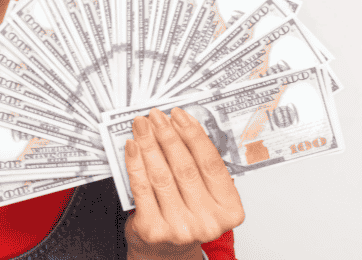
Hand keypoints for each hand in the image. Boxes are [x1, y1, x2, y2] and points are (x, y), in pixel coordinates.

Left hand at [124, 108, 244, 259]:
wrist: (165, 252)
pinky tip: (132, 147)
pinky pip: (141, 188)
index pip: (211, 164)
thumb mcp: (203, 195)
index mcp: (229, 210)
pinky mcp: (154, 230)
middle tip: (156, 116)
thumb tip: (178, 125)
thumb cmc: (185, 217)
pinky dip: (135, 163)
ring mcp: (181, 228)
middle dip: (168, 136)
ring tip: (142, 125)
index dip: (194, 135)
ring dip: (149, 145)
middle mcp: (208, 222)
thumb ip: (198, 166)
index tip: (180, 115)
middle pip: (185, 167)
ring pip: (161, 175)